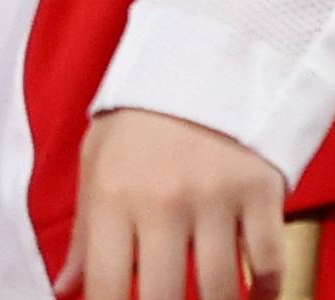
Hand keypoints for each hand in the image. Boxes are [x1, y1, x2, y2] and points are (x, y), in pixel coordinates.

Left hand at [54, 108, 286, 299]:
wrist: (204, 59)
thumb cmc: (139, 118)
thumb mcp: (97, 160)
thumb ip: (83, 231)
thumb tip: (64, 287)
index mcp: (112, 194)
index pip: (106, 283)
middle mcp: (163, 202)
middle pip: (165, 297)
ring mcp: (216, 199)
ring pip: (222, 290)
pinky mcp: (262, 193)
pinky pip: (269, 264)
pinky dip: (267, 291)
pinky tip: (255, 296)